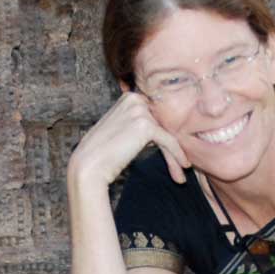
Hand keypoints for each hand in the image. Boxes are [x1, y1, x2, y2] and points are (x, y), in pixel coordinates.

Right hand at [68, 91, 190, 188]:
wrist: (91, 164)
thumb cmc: (106, 153)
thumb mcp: (125, 131)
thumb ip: (141, 125)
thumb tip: (165, 133)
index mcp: (130, 97)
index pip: (157, 117)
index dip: (168, 137)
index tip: (176, 156)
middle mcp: (136, 99)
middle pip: (164, 125)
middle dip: (174, 148)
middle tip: (182, 167)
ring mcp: (140, 110)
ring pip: (168, 134)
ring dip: (175, 157)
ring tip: (181, 176)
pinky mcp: (146, 125)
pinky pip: (169, 141)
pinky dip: (177, 155)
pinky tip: (183, 167)